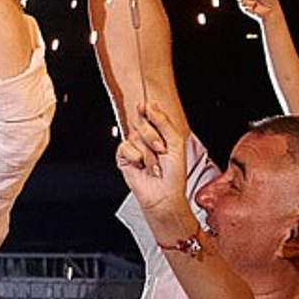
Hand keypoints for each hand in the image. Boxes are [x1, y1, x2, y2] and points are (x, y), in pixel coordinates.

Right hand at [114, 99, 195, 237]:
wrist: (165, 194)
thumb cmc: (174, 173)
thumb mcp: (175, 142)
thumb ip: (163, 121)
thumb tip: (150, 105)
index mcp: (158, 132)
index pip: (149, 113)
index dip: (146, 108)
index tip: (144, 105)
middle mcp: (145, 138)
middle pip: (141, 123)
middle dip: (152, 137)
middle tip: (161, 150)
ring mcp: (134, 147)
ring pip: (134, 136)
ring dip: (147, 152)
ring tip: (153, 164)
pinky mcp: (124, 157)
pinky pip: (125, 147)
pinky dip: (135, 157)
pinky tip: (141, 166)